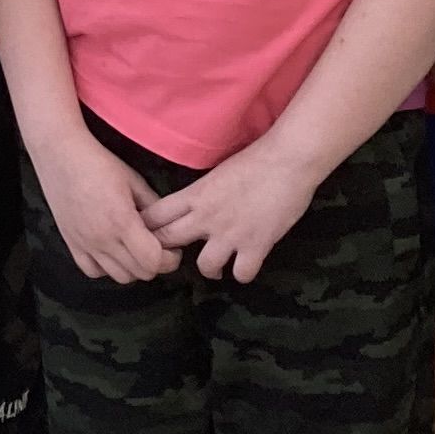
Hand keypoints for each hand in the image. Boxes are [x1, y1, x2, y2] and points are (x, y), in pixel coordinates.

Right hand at [30, 119, 178, 284]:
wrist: (60, 154)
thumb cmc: (97, 162)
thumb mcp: (134, 180)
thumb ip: (154, 206)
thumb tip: (167, 225)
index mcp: (122, 221)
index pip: (154, 261)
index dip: (170, 259)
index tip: (172, 247)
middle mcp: (103, 238)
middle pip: (140, 273)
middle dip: (156, 263)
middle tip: (157, 246)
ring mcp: (85, 243)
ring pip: (119, 277)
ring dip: (133, 267)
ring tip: (134, 248)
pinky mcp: (71, 243)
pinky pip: (93, 271)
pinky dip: (106, 268)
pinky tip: (111, 251)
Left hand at [140, 136, 324, 282]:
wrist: (288, 161)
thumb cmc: (256, 160)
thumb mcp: (216, 173)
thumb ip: (202, 193)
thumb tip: (194, 205)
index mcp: (195, 194)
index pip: (155, 215)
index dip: (147, 228)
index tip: (147, 234)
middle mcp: (206, 216)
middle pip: (168, 241)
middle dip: (167, 252)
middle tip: (175, 256)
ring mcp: (231, 233)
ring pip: (205, 266)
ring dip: (210, 269)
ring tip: (216, 266)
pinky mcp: (256, 245)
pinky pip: (241, 274)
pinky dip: (242, 274)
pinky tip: (244, 265)